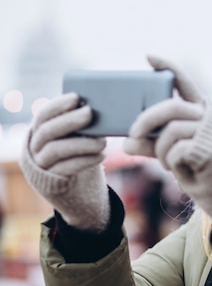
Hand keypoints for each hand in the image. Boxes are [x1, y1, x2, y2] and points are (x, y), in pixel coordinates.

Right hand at [19, 93, 110, 231]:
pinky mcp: (52, 182)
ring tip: (103, 141)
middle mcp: (35, 148)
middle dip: (69, 121)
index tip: (76, 97)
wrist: (76, 188)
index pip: (43, 115)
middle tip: (90, 113)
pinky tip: (102, 155)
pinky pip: (66, 169)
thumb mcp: (76, 137)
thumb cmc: (78, 153)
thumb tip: (98, 105)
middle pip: (47, 131)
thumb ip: (80, 124)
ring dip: (81, 143)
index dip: (58, 105)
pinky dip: (86, 160)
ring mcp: (41, 166)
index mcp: (39, 131)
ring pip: (56, 150)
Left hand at [124, 55, 211, 243]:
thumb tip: (127, 143)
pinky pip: (174, 151)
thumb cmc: (197, 169)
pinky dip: (169, 162)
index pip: (184, 82)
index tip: (149, 57)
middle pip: (170, 106)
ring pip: (169, 132)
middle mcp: (208, 116)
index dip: (168, 67)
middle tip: (131, 135)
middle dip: (145, 120)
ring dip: (159, 150)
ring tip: (166, 161)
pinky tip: (179, 168)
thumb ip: (151, 143)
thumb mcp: (171, 152)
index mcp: (201, 109)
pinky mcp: (208, 150)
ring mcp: (210, 132)